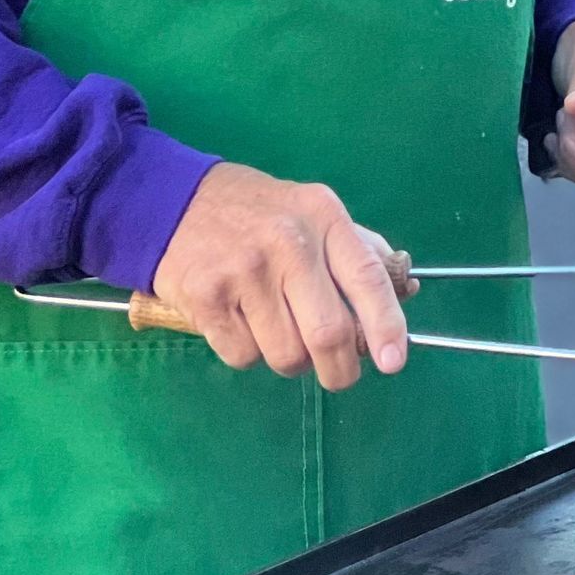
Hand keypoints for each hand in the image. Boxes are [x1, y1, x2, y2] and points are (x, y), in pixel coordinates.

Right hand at [152, 162, 410, 389]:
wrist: (172, 201)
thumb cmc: (255, 212)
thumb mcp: (311, 210)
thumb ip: (356, 248)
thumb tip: (403, 291)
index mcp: (323, 216)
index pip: (366, 279)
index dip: (386, 326)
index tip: (393, 362)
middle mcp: (288, 243)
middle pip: (328, 334)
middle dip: (340, 370)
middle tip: (338, 374)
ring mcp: (245, 272)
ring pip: (286, 355)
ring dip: (290, 358)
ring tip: (277, 328)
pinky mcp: (206, 298)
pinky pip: (243, 357)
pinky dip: (248, 352)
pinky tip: (240, 321)